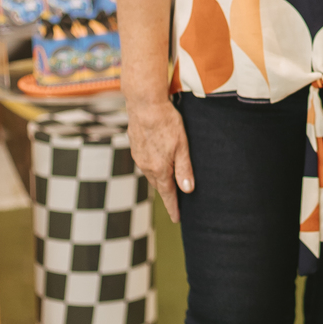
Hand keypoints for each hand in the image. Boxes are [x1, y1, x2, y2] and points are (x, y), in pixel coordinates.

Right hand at [127, 98, 193, 222]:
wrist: (144, 104)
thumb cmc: (167, 123)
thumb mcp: (182, 146)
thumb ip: (184, 169)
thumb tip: (187, 190)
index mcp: (159, 169)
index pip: (168, 194)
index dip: (173, 207)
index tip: (177, 219)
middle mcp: (146, 166)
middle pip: (159, 185)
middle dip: (167, 195)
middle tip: (176, 204)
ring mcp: (138, 157)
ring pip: (151, 174)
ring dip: (159, 180)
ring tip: (168, 185)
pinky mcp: (135, 147)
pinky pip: (145, 163)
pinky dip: (152, 167)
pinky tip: (157, 163)